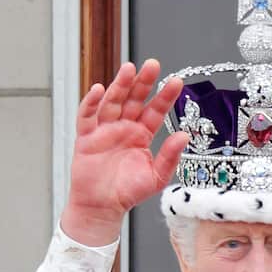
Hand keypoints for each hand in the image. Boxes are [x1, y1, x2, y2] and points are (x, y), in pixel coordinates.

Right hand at [61, 59, 188, 245]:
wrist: (103, 207)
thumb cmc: (128, 192)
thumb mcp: (157, 176)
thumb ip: (170, 155)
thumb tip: (184, 135)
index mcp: (142, 135)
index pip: (155, 111)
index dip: (165, 96)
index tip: (176, 82)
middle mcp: (124, 128)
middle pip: (134, 99)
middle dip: (143, 82)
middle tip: (153, 65)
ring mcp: (104, 130)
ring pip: (112, 102)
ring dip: (120, 85)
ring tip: (129, 69)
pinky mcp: (86, 137)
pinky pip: (87, 115)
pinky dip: (92, 102)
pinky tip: (100, 89)